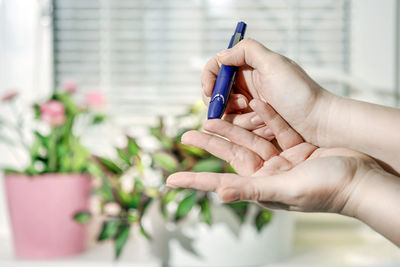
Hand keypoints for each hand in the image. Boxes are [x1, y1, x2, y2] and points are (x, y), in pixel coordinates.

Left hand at [167, 99, 379, 214]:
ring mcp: (280, 159)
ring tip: (210, 114)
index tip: (170, 179)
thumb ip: (252, 190)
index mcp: (259, 188)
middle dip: (209, 142)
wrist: (360, 179)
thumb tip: (220, 193)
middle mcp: (266, 174)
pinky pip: (273, 129)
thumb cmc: (325, 191)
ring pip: (248, 138)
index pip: (218, 182)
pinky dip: (262, 117)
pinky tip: (251, 103)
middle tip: (186, 133)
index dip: (194, 180)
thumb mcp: (285, 190)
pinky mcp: (295, 147)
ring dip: (231, 126)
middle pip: (230, 154)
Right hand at [202, 38, 335, 143]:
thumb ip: (247, 51)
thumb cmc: (300, 93)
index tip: (210, 92)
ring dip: (241, 118)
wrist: (318, 122)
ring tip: (261, 119)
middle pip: (217, 93)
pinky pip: (237, 127)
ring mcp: (249, 104)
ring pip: (225, 113)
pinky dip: (249, 127)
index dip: (209, 79)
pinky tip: (266, 128)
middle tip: (241, 105)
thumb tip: (223, 54)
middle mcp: (247, 84)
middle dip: (225, 102)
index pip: (216, 67)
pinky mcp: (253, 123)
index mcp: (249, 66)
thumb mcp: (274, 64)